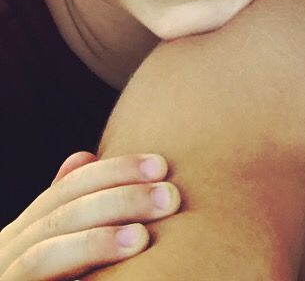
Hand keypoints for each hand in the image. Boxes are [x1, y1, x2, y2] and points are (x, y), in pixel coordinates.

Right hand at [0, 153, 179, 280]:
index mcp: (25, 230)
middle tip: (169, 197)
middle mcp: (8, 251)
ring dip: (95, 242)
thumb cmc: (48, 278)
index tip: (162, 165)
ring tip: (141, 238)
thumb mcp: (53, 248)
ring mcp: (5, 279)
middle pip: (63, 213)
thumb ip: (68, 210)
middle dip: (119, 199)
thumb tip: (83, 155)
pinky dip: (71, 274)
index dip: (116, 171)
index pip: (70, 186)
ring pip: (43, 255)